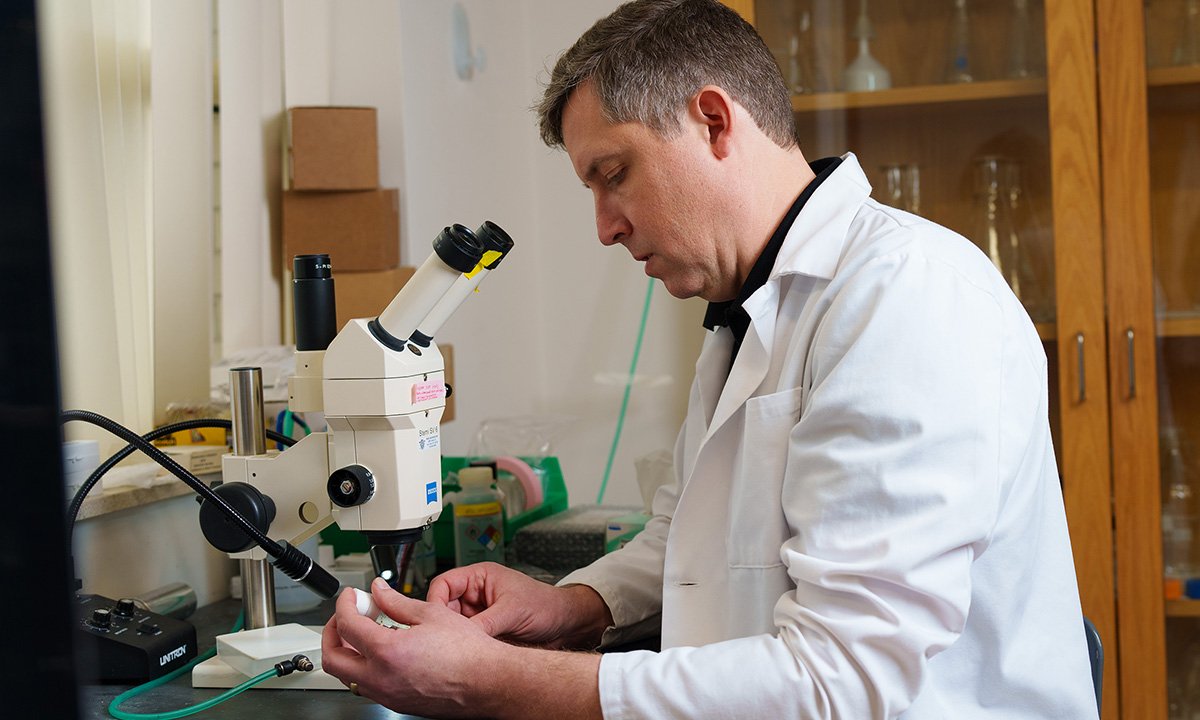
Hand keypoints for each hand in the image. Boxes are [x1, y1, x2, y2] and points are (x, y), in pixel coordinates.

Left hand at [321, 577, 502, 717]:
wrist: (488, 682)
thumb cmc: (468, 653)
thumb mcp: (431, 614)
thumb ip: (396, 602)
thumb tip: (379, 591)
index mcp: (387, 652)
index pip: (347, 625)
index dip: (344, 605)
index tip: (351, 597)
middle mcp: (381, 679)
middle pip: (333, 659)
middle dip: (332, 633)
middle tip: (346, 616)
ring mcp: (387, 695)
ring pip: (347, 677)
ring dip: (347, 652)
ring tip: (365, 632)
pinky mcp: (397, 703)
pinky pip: (367, 686)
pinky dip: (365, 666)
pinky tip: (383, 650)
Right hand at [427, 562, 611, 648]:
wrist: (566, 626)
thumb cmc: (546, 606)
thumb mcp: (512, 611)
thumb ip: (483, 623)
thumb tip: (458, 636)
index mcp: (480, 577)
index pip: (443, 585)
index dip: (435, 601)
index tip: (435, 620)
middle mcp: (476, 596)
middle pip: (444, 608)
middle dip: (444, 623)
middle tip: (445, 639)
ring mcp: (479, 615)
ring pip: (453, 626)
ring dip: (455, 637)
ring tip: (458, 648)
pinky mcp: (485, 633)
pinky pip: (466, 640)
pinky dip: (465, 647)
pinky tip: (468, 655)